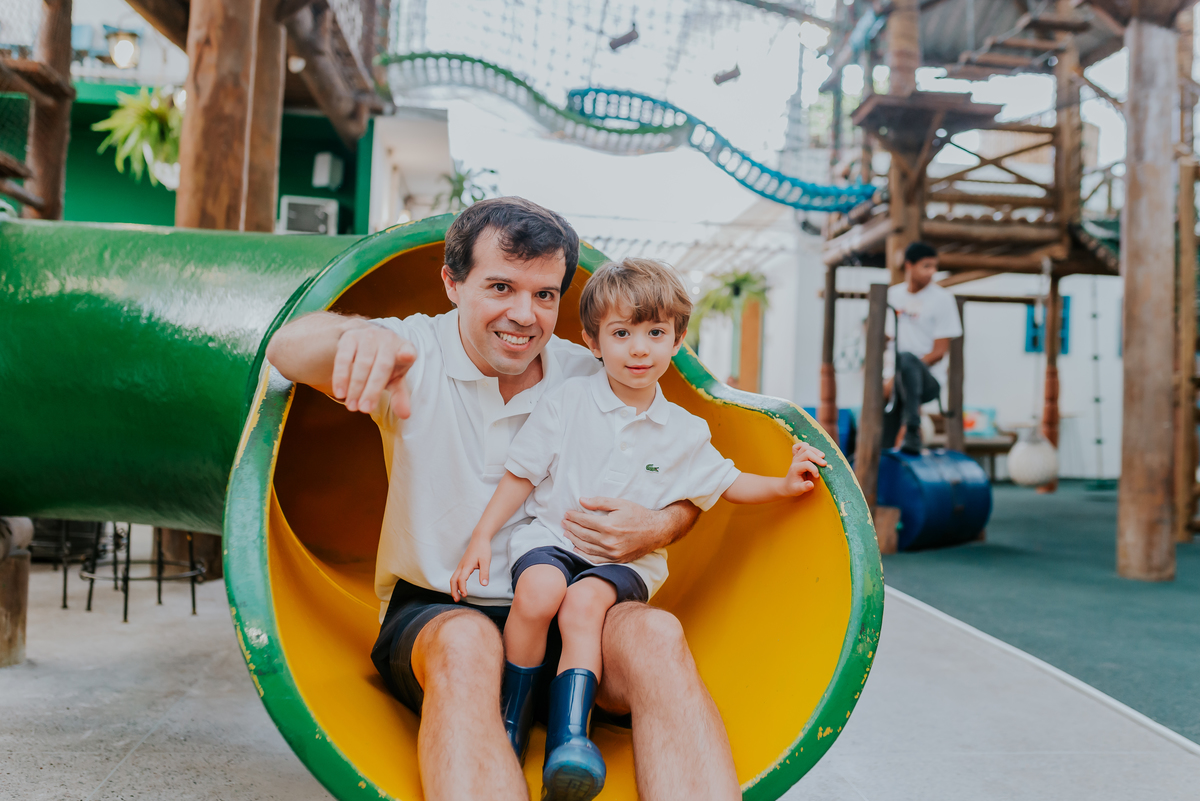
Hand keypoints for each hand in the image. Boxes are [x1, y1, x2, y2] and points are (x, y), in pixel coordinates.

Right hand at [331, 326, 416, 417]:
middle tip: (364, 410)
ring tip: (352, 406)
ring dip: (355, 387)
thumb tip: (405, 415)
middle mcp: (388, 339)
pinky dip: (341, 377)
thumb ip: (400, 395)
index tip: (407, 356)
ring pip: (362, 363)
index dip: (407, 353)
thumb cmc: (385, 364)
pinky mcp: (350, 337)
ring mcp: (369, 336)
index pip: (409, 351)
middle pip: (382, 366)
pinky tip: (340, 392)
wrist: (367, 341)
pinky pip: (343, 358)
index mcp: (405, 348)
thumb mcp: (395, 379)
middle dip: (372, 390)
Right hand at [449, 536, 491, 601]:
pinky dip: (456, 583)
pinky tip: (460, 587)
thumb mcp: (486, 561)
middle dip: (453, 591)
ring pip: (453, 578)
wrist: (479, 539)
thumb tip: (484, 585)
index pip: (461, 579)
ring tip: (457, 596)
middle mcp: (461, 566)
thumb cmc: (483, 549)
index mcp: (466, 566)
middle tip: (456, 600)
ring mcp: (461, 565)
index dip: (462, 588)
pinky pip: (456, 575)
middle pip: (453, 580)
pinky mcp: (462, 565)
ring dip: (454, 588)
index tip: (465, 596)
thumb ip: (484, 573)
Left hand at [563, 497, 684, 562]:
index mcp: (609, 525)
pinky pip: (595, 559)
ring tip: (567, 533)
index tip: (567, 513)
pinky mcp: (615, 560)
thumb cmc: (639, 515)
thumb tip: (582, 501)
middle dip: (571, 527)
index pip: (584, 521)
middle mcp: (609, 541)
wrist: (656, 531)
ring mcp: (612, 553)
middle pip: (583, 534)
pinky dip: (583, 554)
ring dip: (574, 540)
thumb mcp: (621, 504)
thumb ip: (600, 502)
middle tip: (564, 522)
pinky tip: (577, 549)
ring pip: (586, 547)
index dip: (573, 517)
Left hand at [783, 442, 822, 495]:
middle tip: (825, 463)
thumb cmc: (793, 488)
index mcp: (795, 469)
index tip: (817, 476)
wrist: (787, 485)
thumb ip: (804, 487)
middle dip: (816, 458)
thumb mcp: (798, 490)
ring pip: (805, 447)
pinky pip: (797, 446)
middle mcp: (795, 461)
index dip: (814, 469)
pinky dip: (803, 445)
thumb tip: (811, 484)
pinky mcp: (796, 456)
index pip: (806, 464)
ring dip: (815, 450)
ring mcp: (795, 457)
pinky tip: (810, 447)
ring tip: (822, 456)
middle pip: (806, 453)